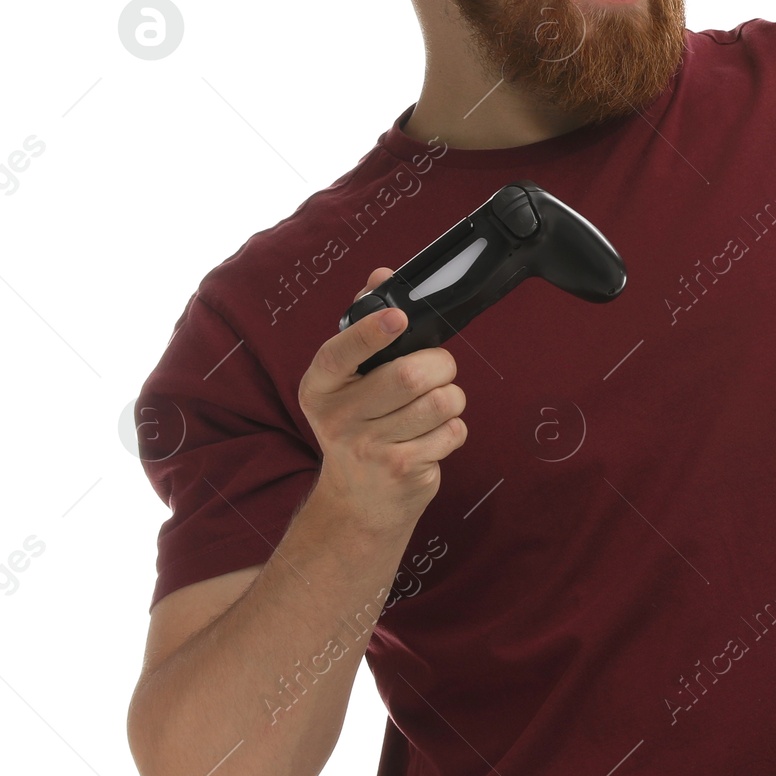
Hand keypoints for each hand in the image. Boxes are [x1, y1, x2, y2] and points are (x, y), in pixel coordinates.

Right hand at [298, 267, 467, 533]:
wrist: (357, 501)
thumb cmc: (359, 423)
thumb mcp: (348, 380)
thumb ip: (363, 324)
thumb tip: (382, 274)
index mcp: (320, 386)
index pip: (341, 352)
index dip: (372, 331)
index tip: (398, 317)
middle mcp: (338, 418)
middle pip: (411, 374)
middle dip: (441, 365)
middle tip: (440, 370)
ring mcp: (369, 448)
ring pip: (440, 402)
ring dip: (452, 398)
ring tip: (437, 405)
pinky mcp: (402, 470)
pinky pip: (452, 432)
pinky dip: (454, 429)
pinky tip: (433, 436)